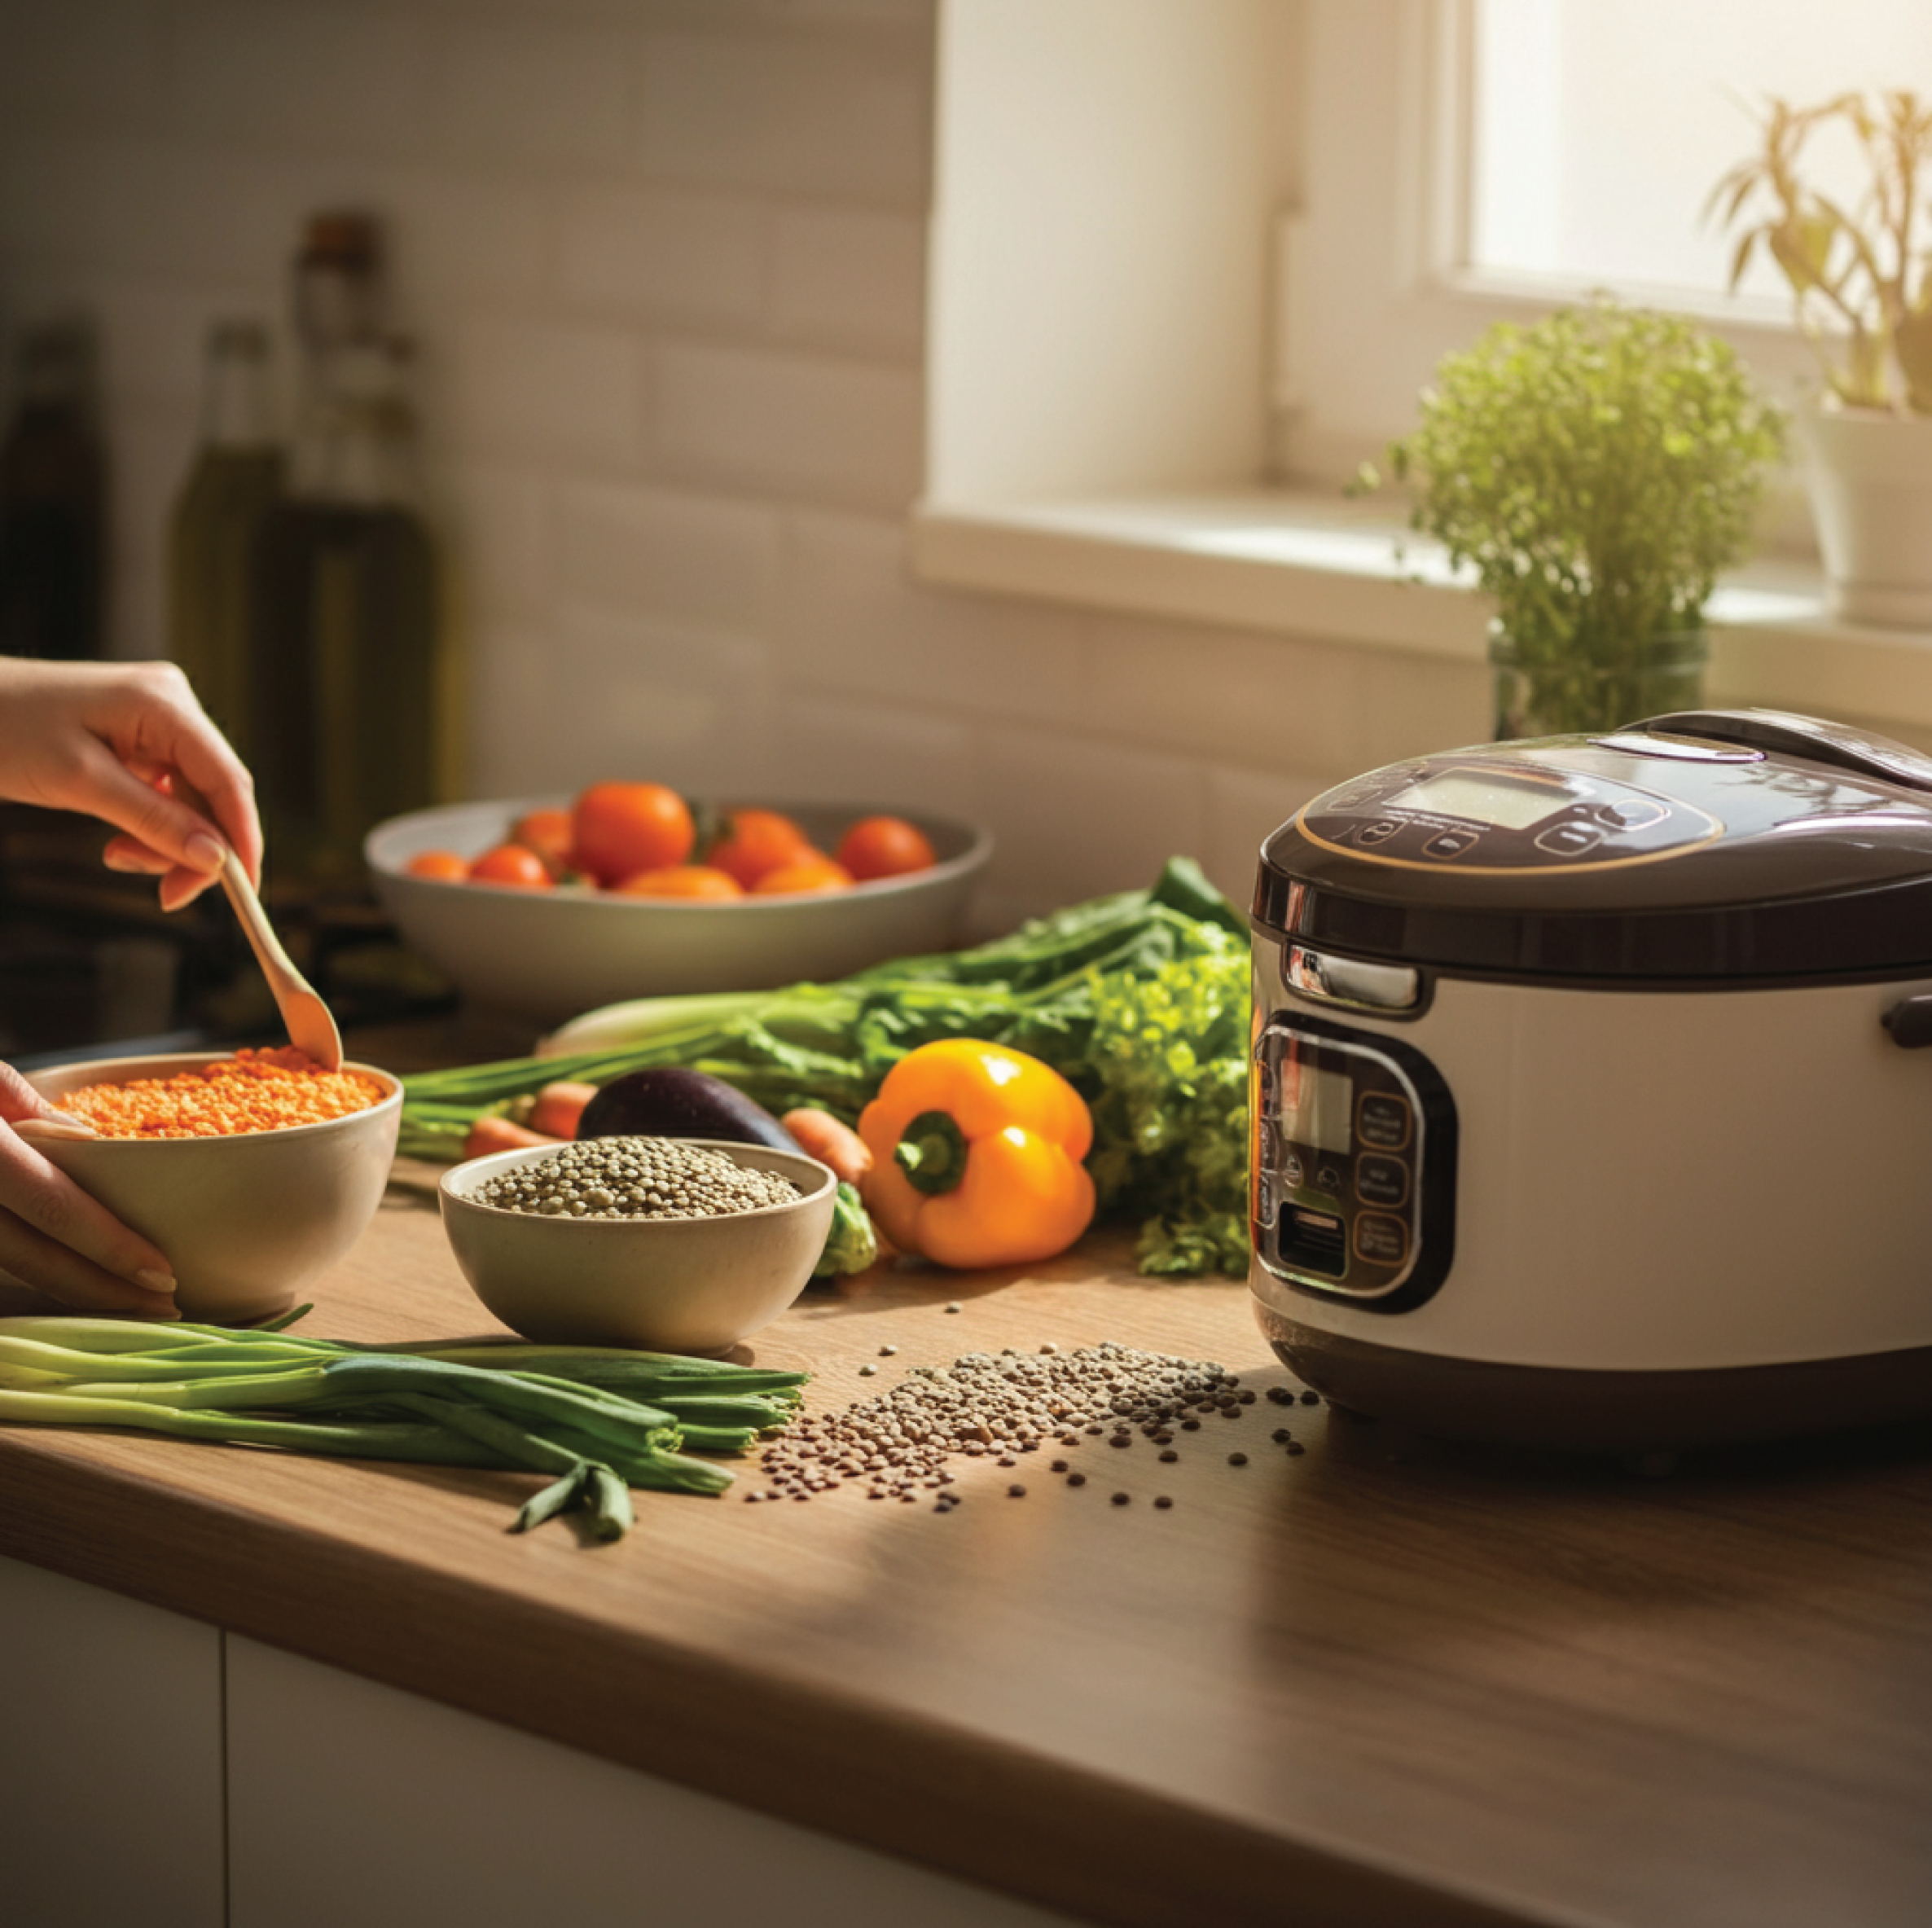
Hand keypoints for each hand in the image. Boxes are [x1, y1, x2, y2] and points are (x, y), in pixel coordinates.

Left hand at [0, 657, 261, 909]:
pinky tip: (118, 842)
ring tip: (119, 859)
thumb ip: (153, 821)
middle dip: (196, 848)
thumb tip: (216, 860)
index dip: (242, 838)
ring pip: (192, 799)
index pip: (228, 778)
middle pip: (214, 793)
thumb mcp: (79, 782)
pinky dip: (150, 826)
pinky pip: (166, 793)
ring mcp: (157, 721)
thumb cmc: (4, 729)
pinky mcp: (139, 739)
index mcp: (165, 703)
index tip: (242, 893)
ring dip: (167, 841)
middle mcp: (173, 706)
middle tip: (169, 895)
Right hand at [0, 1065, 177, 1316]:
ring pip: (3, 1271)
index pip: (53, 1207)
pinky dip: (18, 1280)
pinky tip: (63, 1285)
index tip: (160, 1274)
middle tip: (162, 1307)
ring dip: (63, 1292)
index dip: (109, 1246)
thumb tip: (89, 1143)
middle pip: (30, 1258)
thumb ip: (26, 1107)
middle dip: (99, 1289)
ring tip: (121, 1302)